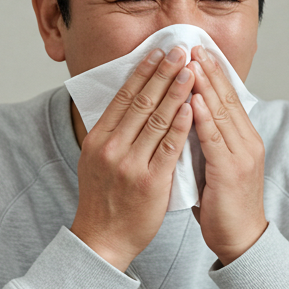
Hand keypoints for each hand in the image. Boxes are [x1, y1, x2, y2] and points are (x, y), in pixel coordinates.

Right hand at [70, 47, 194, 269]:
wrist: (103, 239)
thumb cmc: (104, 199)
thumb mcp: (97, 160)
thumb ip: (112, 133)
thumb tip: (127, 101)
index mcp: (98, 139)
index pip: (123, 96)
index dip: (142, 72)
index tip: (158, 51)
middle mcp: (111, 147)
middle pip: (140, 102)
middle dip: (162, 72)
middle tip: (179, 49)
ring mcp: (130, 164)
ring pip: (156, 119)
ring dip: (176, 91)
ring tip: (191, 70)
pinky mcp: (149, 181)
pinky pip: (168, 147)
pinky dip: (180, 124)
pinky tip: (192, 106)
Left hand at [188, 46, 267, 265]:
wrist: (240, 239)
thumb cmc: (222, 205)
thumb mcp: (214, 165)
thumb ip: (205, 141)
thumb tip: (186, 116)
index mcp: (243, 139)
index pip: (228, 97)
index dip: (213, 73)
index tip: (197, 51)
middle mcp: (247, 142)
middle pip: (227, 97)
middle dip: (209, 70)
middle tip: (192, 45)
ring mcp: (242, 155)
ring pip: (223, 113)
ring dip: (206, 85)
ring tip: (191, 62)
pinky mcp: (231, 171)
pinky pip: (216, 139)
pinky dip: (205, 117)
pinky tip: (195, 99)